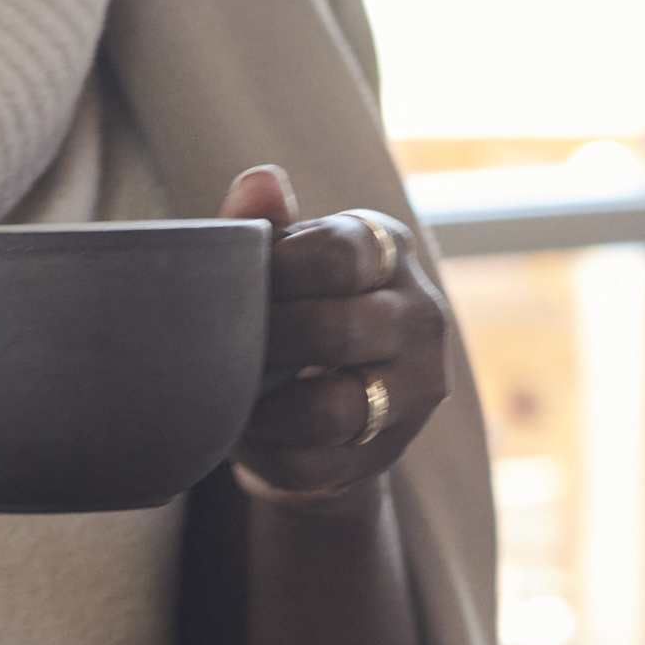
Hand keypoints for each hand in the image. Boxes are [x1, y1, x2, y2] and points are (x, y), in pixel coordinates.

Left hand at [223, 164, 448, 501]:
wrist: (315, 406)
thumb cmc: (289, 309)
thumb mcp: (277, 262)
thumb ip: (261, 223)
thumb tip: (260, 180)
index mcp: (388, 251)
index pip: (340, 254)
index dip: (276, 270)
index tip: (237, 283)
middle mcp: (420, 316)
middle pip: (340, 332)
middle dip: (268, 342)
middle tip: (224, 345)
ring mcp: (415, 390)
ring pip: (335, 411)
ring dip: (266, 409)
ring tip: (233, 395)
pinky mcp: (390, 451)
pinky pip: (319, 464)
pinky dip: (268, 455)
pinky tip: (247, 435)